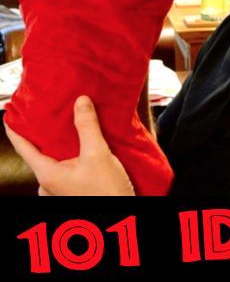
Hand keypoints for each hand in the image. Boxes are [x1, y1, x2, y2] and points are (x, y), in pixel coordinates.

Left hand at [4, 96, 135, 195]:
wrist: (124, 218)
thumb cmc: (107, 193)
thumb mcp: (98, 155)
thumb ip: (88, 127)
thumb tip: (80, 101)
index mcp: (47, 175)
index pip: (22, 146)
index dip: (16, 128)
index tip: (13, 112)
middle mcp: (48, 185)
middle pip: (39, 152)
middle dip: (46, 132)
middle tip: (52, 111)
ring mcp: (59, 191)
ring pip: (55, 161)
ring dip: (62, 143)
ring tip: (71, 124)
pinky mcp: (71, 193)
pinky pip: (65, 168)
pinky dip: (71, 154)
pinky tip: (83, 144)